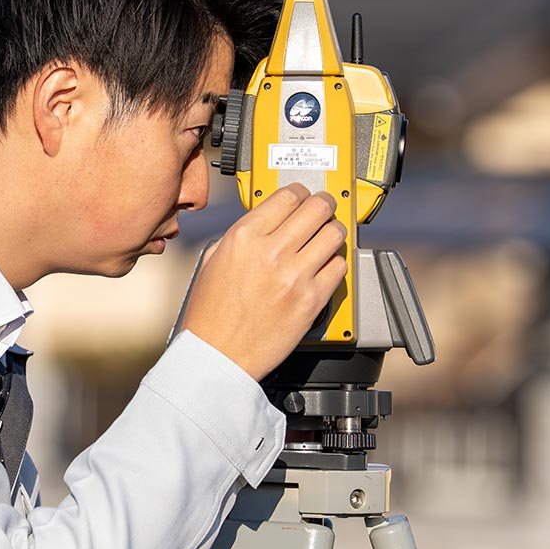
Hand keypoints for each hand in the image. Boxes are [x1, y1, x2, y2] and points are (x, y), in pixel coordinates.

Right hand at [180, 184, 347, 380]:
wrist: (217, 356)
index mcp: (244, 237)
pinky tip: (325, 266)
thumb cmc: (210, 316)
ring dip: (333, 231)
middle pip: (317, 208)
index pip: (287, 196)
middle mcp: (271, 252)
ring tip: (328, 235)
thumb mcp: (214, 261)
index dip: (300, 192)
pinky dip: (335, 263)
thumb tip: (267, 223)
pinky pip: (339, 267)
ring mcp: (295, 277)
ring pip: (334, 234)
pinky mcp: (312, 301)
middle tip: (324, 208)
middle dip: (324, 204)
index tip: (303, 196)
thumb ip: (241, 237)